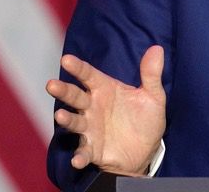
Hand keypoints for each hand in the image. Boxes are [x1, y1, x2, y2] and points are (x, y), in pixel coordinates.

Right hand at [45, 45, 166, 175]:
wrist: (147, 149)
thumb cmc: (145, 118)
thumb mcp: (153, 96)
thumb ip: (151, 74)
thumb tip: (157, 48)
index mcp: (105, 90)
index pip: (89, 75)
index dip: (78, 67)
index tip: (66, 59)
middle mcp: (93, 107)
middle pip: (75, 96)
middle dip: (63, 91)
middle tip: (51, 84)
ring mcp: (90, 128)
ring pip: (74, 122)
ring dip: (66, 119)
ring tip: (60, 115)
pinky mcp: (93, 149)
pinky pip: (84, 152)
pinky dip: (80, 156)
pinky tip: (77, 159)